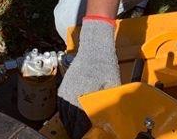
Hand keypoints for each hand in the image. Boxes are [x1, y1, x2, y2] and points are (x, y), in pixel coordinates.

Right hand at [58, 18, 119, 137]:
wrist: (94, 47)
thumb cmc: (104, 65)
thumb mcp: (111, 85)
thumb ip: (109, 102)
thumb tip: (113, 117)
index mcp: (82, 96)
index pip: (79, 122)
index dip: (82, 133)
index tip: (86, 137)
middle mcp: (70, 95)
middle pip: (70, 120)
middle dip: (76, 130)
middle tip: (82, 136)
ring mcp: (65, 91)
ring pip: (65, 114)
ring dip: (70, 124)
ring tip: (76, 132)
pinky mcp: (64, 87)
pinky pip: (62, 105)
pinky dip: (66, 114)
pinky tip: (71, 119)